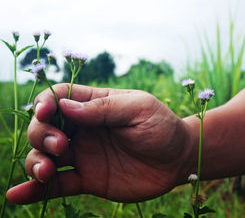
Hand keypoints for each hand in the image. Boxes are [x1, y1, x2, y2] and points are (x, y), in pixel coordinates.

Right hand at [7, 84, 193, 203]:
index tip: (44, 113)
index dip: (45, 103)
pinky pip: (58, 184)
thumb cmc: (162, 127)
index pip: (60, 97)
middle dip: (42, 134)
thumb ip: (103, 109)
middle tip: (61, 145)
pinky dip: (36, 190)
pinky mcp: (88, 179)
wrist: (178, 159)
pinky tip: (17, 195)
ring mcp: (84, 154)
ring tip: (47, 171)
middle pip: (45, 126)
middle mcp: (84, 129)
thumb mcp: (139, 108)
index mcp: (96, 105)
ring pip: (45, 155)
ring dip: (36, 161)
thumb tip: (63, 107)